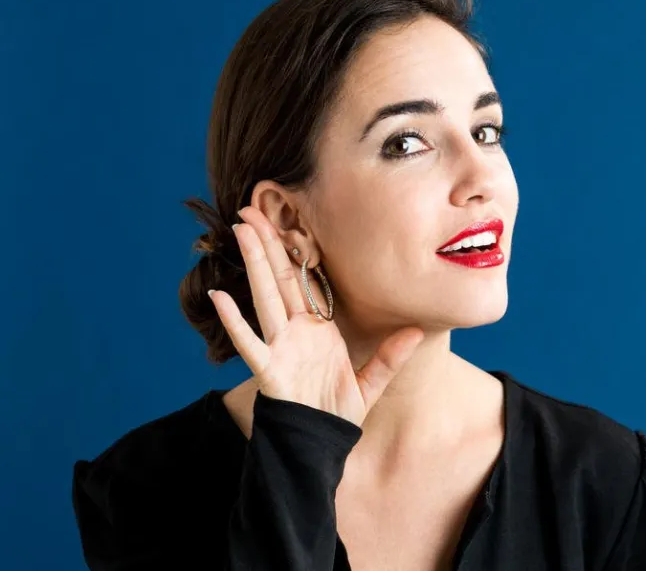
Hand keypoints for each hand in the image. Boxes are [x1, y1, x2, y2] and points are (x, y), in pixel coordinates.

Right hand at [207, 207, 423, 425]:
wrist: (322, 445)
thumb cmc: (338, 413)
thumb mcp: (372, 382)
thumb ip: (390, 357)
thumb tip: (417, 331)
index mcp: (319, 330)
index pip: (308, 282)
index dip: (299, 251)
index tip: (290, 219)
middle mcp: (297, 332)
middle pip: (281, 278)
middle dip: (267, 243)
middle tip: (252, 207)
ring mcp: (281, 348)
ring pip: (265, 297)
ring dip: (254, 264)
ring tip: (240, 230)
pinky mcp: (271, 370)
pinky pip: (251, 343)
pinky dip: (235, 321)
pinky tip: (221, 297)